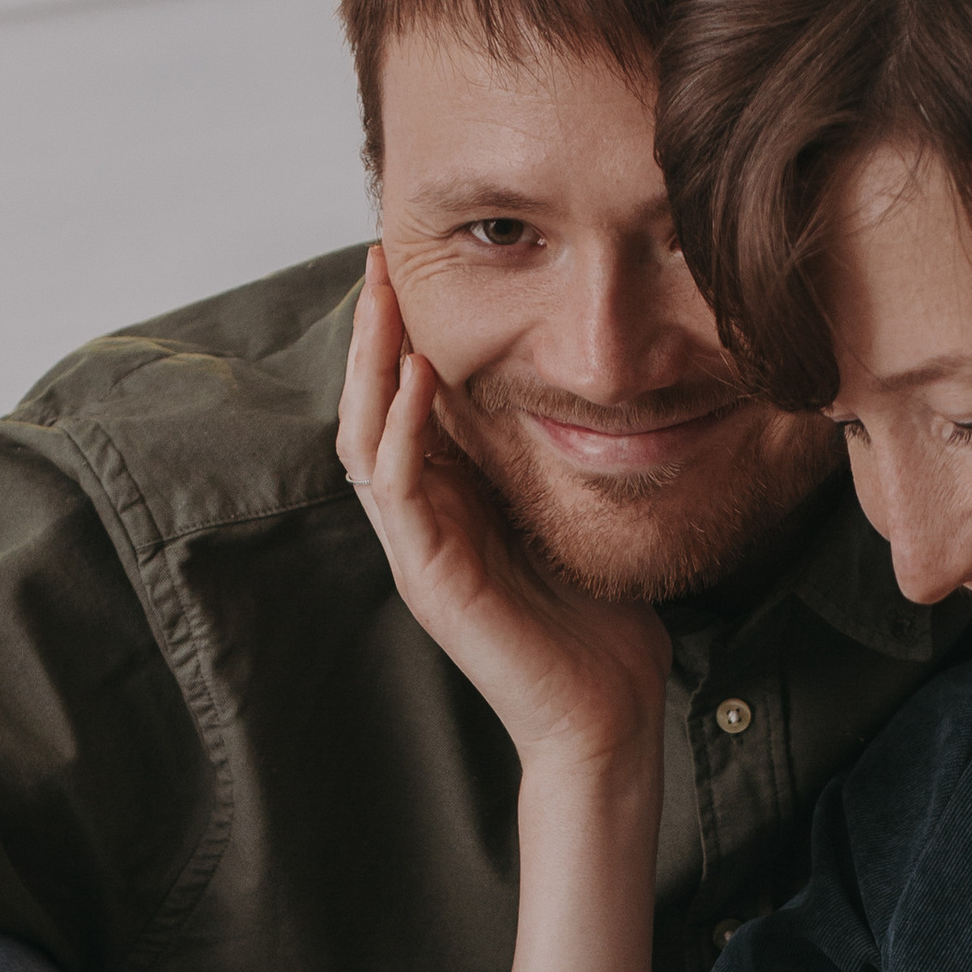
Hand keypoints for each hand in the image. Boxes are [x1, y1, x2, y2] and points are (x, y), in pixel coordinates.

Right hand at [341, 253, 668, 773]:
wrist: (604, 715)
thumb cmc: (600, 627)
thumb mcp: (576, 514)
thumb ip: (555, 457)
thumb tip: (581, 383)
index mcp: (452, 505)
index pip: (405, 405)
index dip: (400, 336)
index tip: (410, 267)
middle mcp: (422, 522)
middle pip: (371, 408)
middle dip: (373, 331)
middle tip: (378, 256)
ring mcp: (417, 550)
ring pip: (367, 438)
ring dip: (372, 364)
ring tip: (384, 297)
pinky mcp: (428, 577)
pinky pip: (397, 488)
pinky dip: (403, 428)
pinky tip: (418, 377)